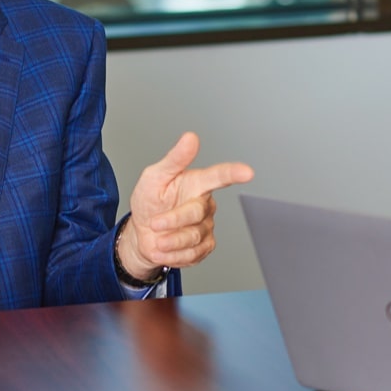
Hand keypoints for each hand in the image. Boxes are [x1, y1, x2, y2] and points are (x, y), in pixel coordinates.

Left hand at [118, 132, 253, 278]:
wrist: (142, 233)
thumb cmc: (150, 201)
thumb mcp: (154, 177)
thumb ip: (174, 159)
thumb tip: (190, 137)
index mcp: (196, 183)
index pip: (218, 176)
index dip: (233, 173)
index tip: (247, 172)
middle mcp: (205, 203)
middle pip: (196, 212)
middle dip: (173, 220)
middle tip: (155, 222)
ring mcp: (206, 226)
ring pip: (194, 236)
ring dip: (170, 240)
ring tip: (157, 238)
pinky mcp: (205, 246)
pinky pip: (193, 253)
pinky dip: (173, 254)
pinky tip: (164, 247)